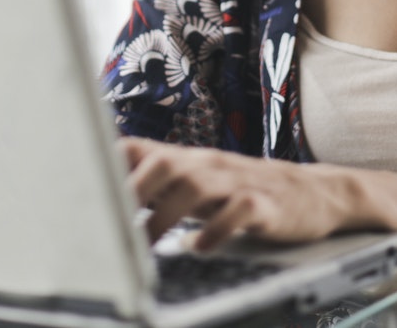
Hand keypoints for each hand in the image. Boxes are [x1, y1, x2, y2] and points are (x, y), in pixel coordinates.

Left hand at [122, 137, 361, 250]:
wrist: (315, 193)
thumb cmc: (246, 192)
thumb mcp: (201, 185)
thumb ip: (161, 187)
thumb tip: (107, 201)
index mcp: (189, 161)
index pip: (141, 149)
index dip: (109, 165)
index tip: (81, 189)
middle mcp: (209, 165)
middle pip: (164, 163)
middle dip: (134, 191)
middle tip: (111, 224)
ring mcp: (238, 182)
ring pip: (195, 185)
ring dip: (166, 215)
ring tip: (147, 245)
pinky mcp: (266, 205)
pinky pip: (239, 211)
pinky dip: (216, 230)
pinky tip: (200, 247)